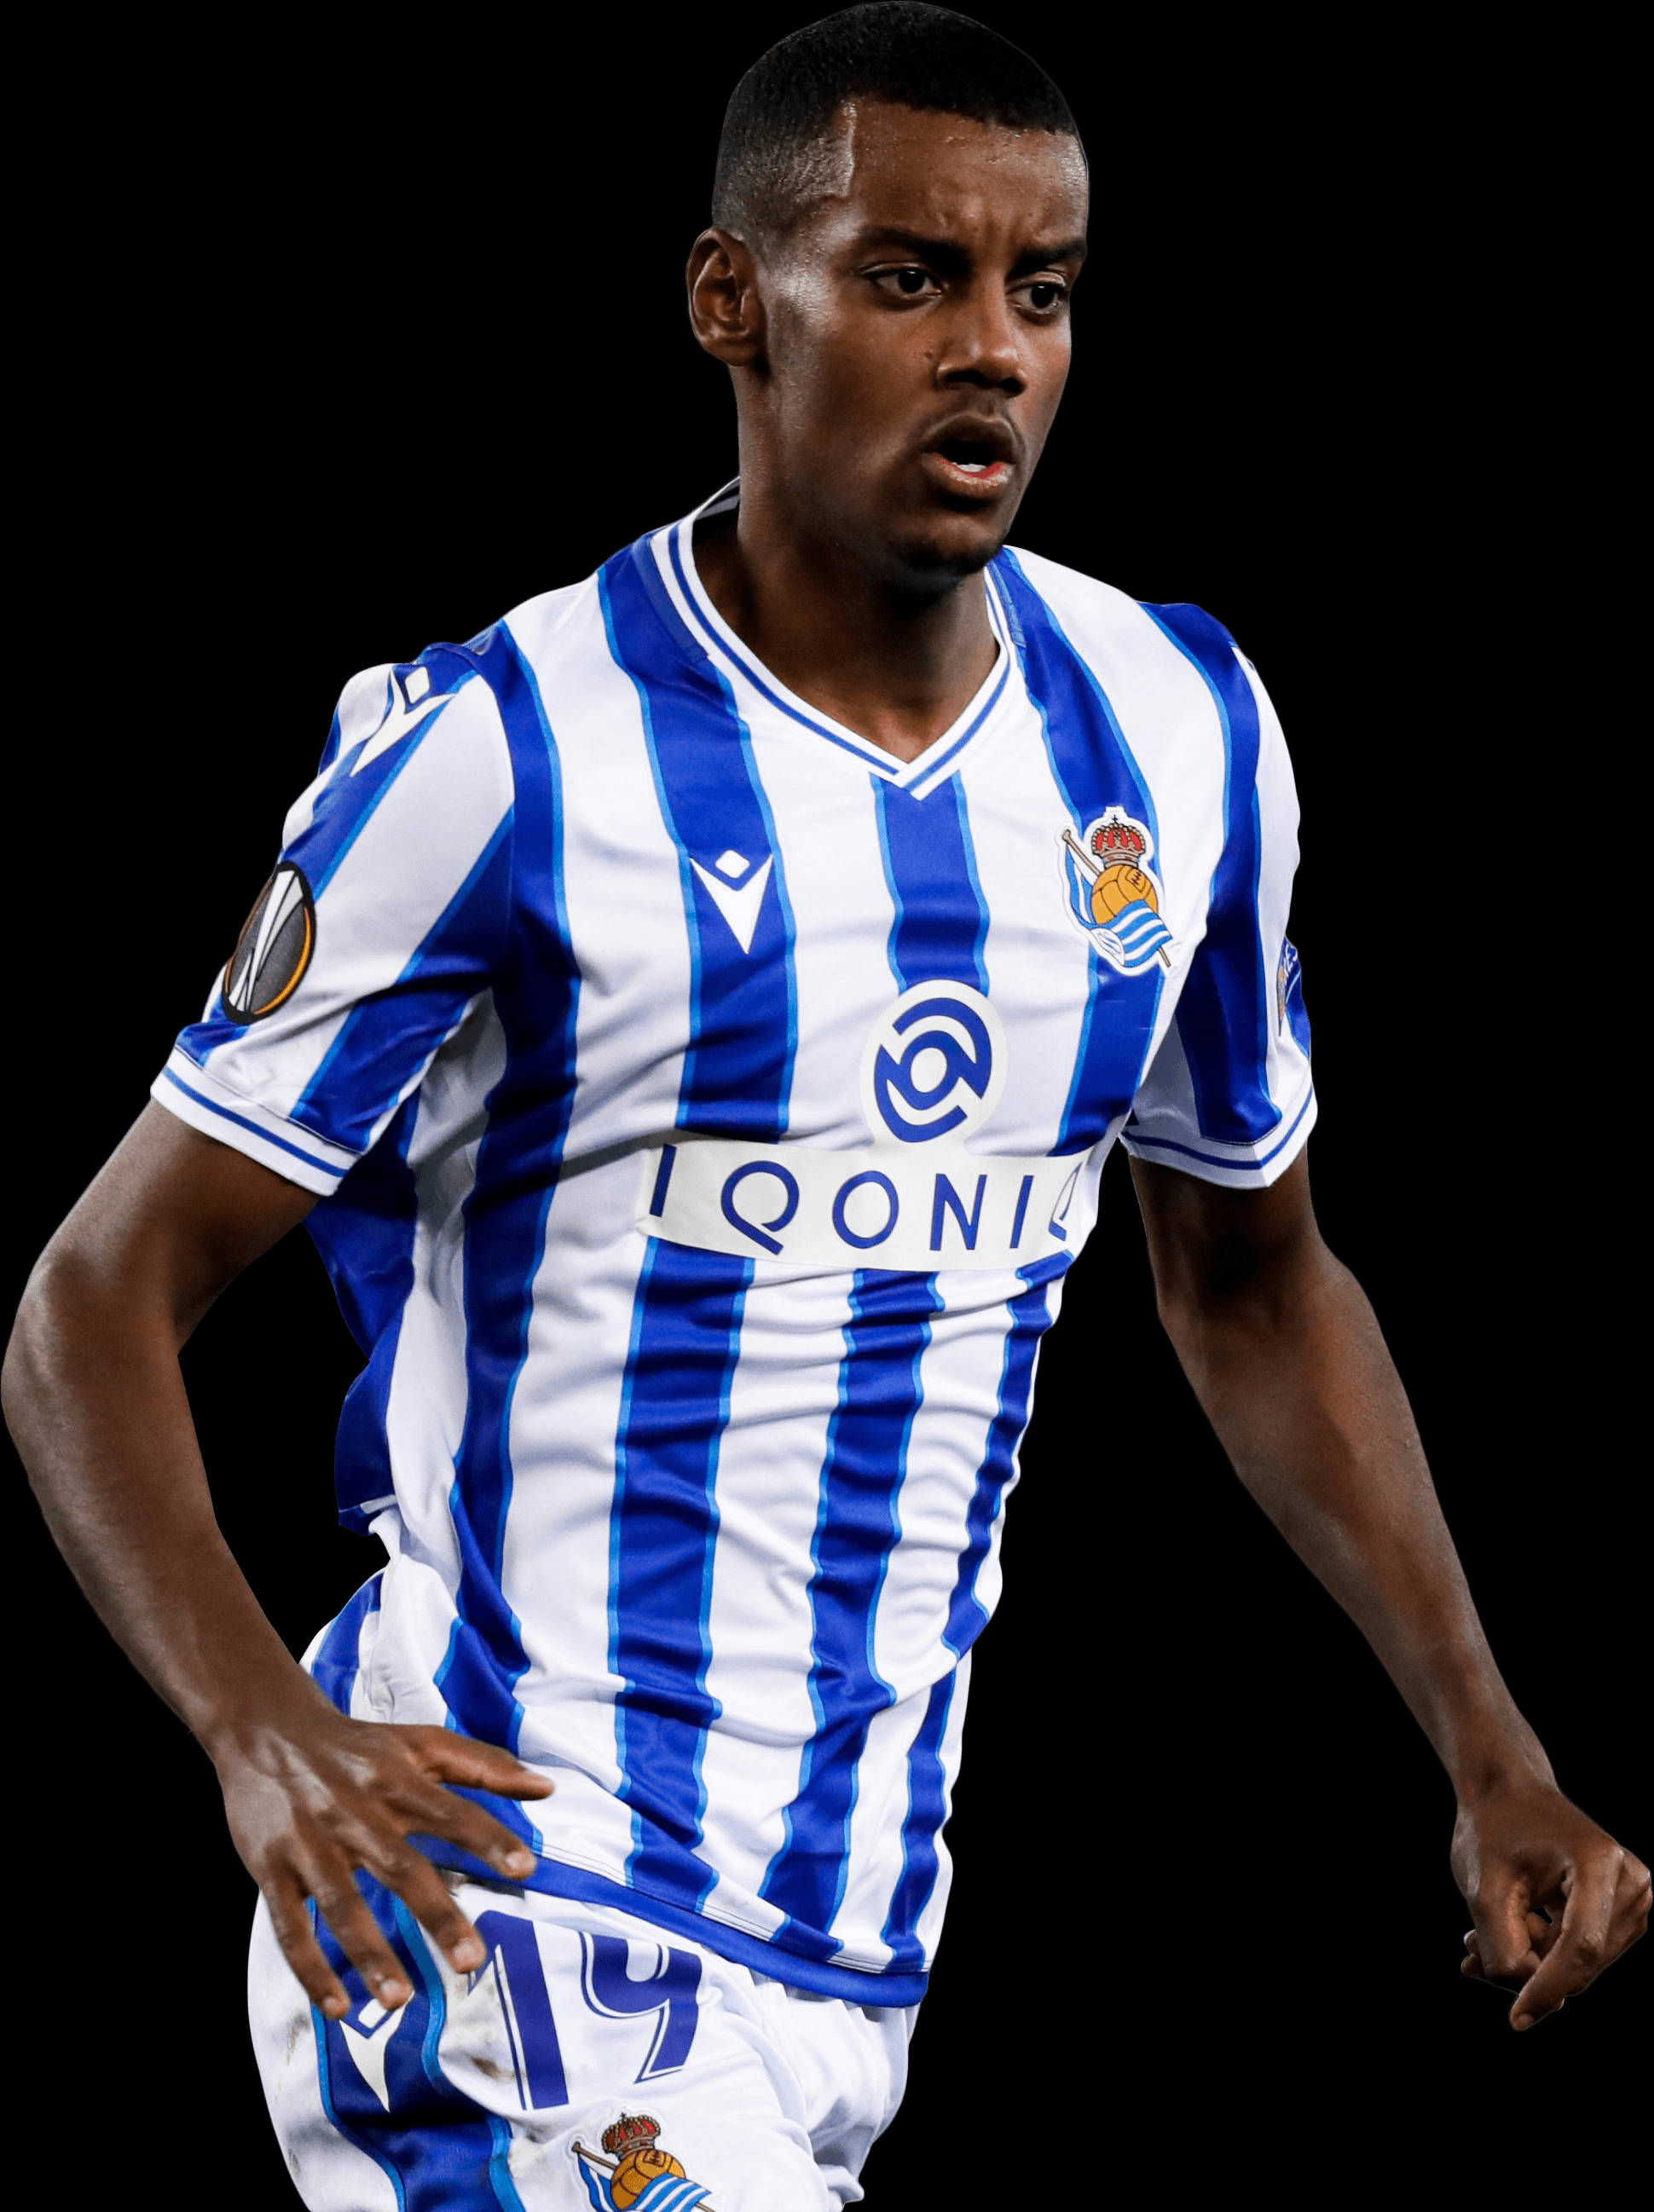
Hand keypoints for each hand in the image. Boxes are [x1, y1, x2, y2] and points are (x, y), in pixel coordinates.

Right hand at [213, 1704, 554, 2017]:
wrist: (266, 1730)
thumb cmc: (358, 1745)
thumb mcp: (421, 1742)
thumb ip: (484, 1765)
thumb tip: (547, 1789)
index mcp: (398, 1781)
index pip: (451, 1812)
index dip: (488, 1838)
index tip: (526, 1868)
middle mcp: (356, 1813)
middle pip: (400, 1866)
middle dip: (436, 1914)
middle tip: (470, 1962)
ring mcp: (311, 1844)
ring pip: (341, 1904)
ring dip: (369, 1954)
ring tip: (399, 2000)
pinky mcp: (271, 1868)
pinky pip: (289, 1925)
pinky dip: (309, 1968)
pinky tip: (336, 2007)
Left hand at [1452, 1782, 1648, 2029]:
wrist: (1506, 1793)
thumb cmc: (1492, 1830)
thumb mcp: (1483, 1889)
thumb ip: (1505, 1951)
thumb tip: (1534, 2003)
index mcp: (1600, 1863)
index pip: (1581, 1946)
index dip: (1548, 1988)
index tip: (1516, 2020)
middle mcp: (1630, 1883)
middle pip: (1580, 1960)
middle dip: (1525, 1964)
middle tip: (1468, 1944)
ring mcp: (1633, 1900)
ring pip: (1580, 1965)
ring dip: (1530, 1958)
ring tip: (1479, 1933)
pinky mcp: (1623, 1915)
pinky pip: (1583, 1955)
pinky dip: (1542, 1953)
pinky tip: (1505, 1934)